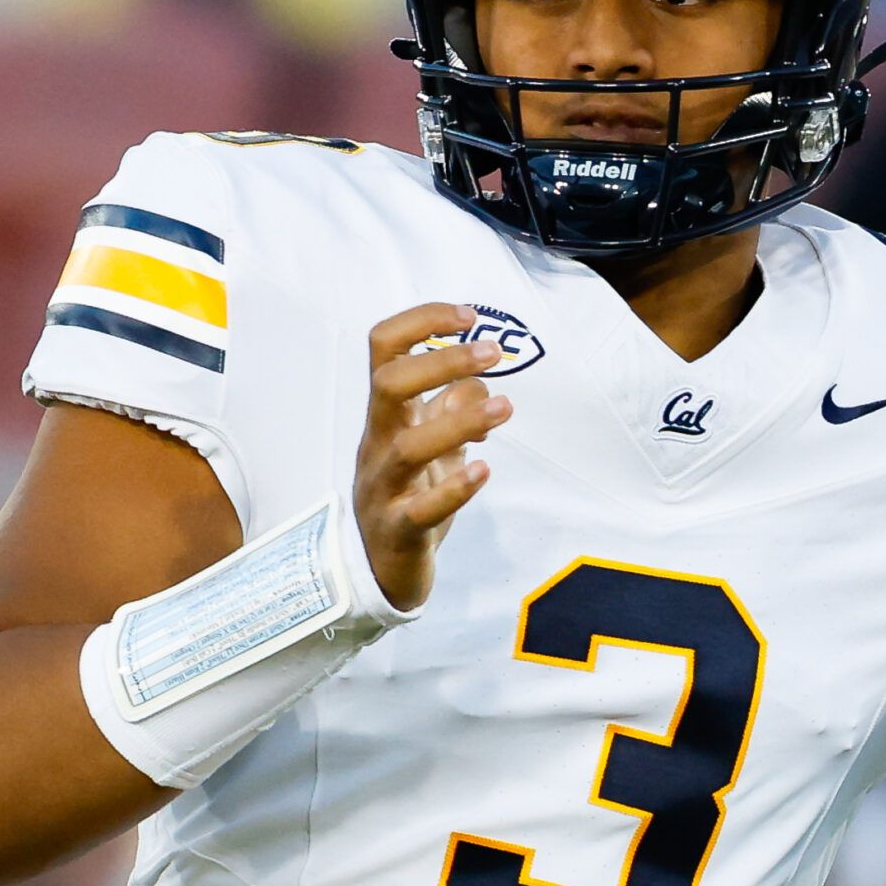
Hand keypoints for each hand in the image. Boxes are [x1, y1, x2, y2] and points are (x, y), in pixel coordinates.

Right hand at [355, 304, 512, 609]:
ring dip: (461, 422)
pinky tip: (483, 471)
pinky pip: (420, 508)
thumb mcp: (434, 444)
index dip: (422, 322)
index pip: (384, 349)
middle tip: (494, 354)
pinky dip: (453, 488)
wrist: (382, 569)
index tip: (468, 316)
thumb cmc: (409, 495)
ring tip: (506, 408)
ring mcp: (384, 487)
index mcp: (386, 415)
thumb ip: (452, 408)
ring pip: (408, 446)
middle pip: (389, 385)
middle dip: (442, 361)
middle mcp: (378, 443)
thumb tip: (479, 381)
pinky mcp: (399, 529)